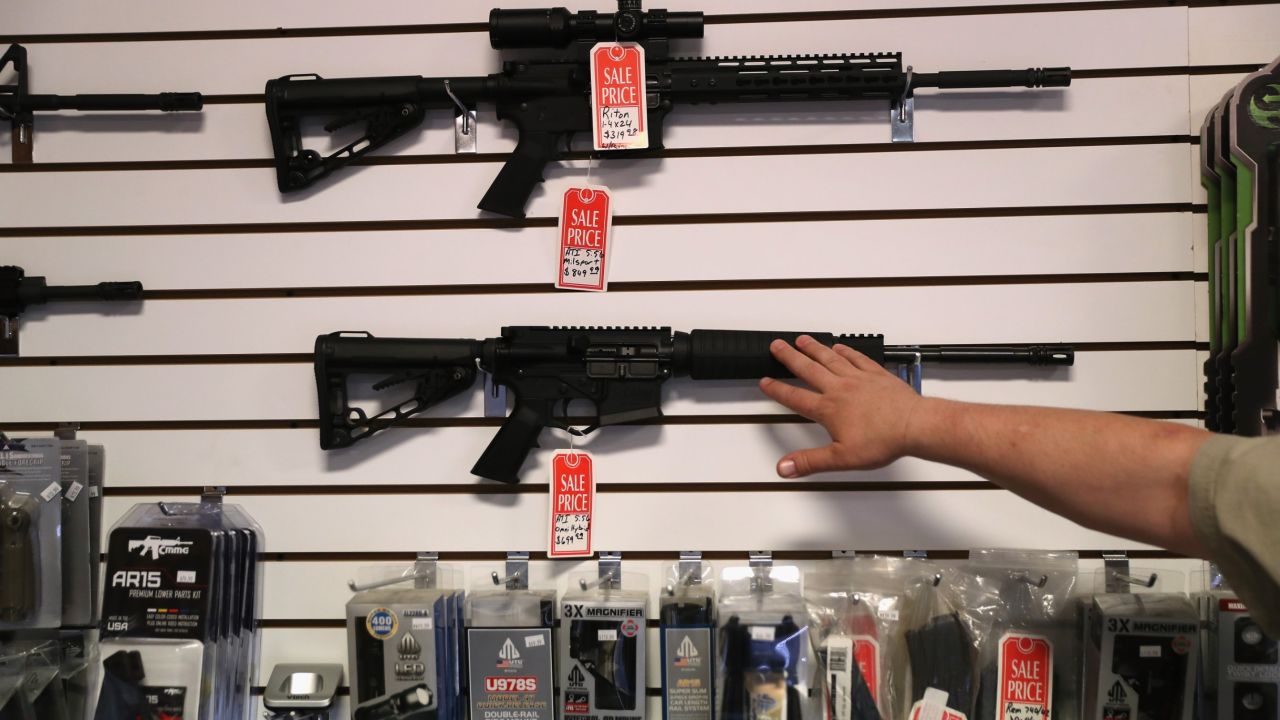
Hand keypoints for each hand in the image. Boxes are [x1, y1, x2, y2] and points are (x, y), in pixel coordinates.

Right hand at [759, 335, 926, 476]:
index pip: (795, 397)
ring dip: (814, 348)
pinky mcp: (876, 374)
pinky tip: (840, 346)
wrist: (914, 425)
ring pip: (830, 358)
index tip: (765, 381)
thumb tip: (785, 467)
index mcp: (829, 409)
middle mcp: (840, 389)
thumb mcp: (841, 458)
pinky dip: (846, 351)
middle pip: (808, 369)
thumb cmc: (883, 441)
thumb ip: (810, 462)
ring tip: (802, 340)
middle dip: (789, 357)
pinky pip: (857, 358)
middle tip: (777, 346)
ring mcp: (858, 378)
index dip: (777, 390)